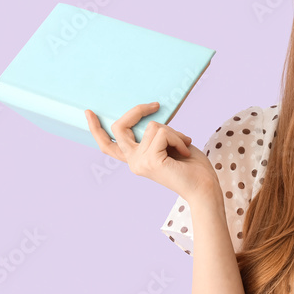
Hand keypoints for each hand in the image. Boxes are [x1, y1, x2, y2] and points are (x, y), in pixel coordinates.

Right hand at [85, 102, 216, 201]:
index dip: (96, 128)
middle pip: (120, 128)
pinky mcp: (150, 161)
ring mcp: (139, 162)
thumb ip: (156, 134)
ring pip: (152, 127)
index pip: (109, 145)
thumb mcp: (169, 144)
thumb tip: (150, 118)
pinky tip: (185, 151)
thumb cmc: (192, 166)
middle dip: (137, 110)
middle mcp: (133, 162)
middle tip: (155, 105)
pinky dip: (178, 138)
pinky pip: (163, 133)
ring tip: (184, 146)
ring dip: (174, 132)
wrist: (204, 188)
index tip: (88, 112)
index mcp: (135, 159)